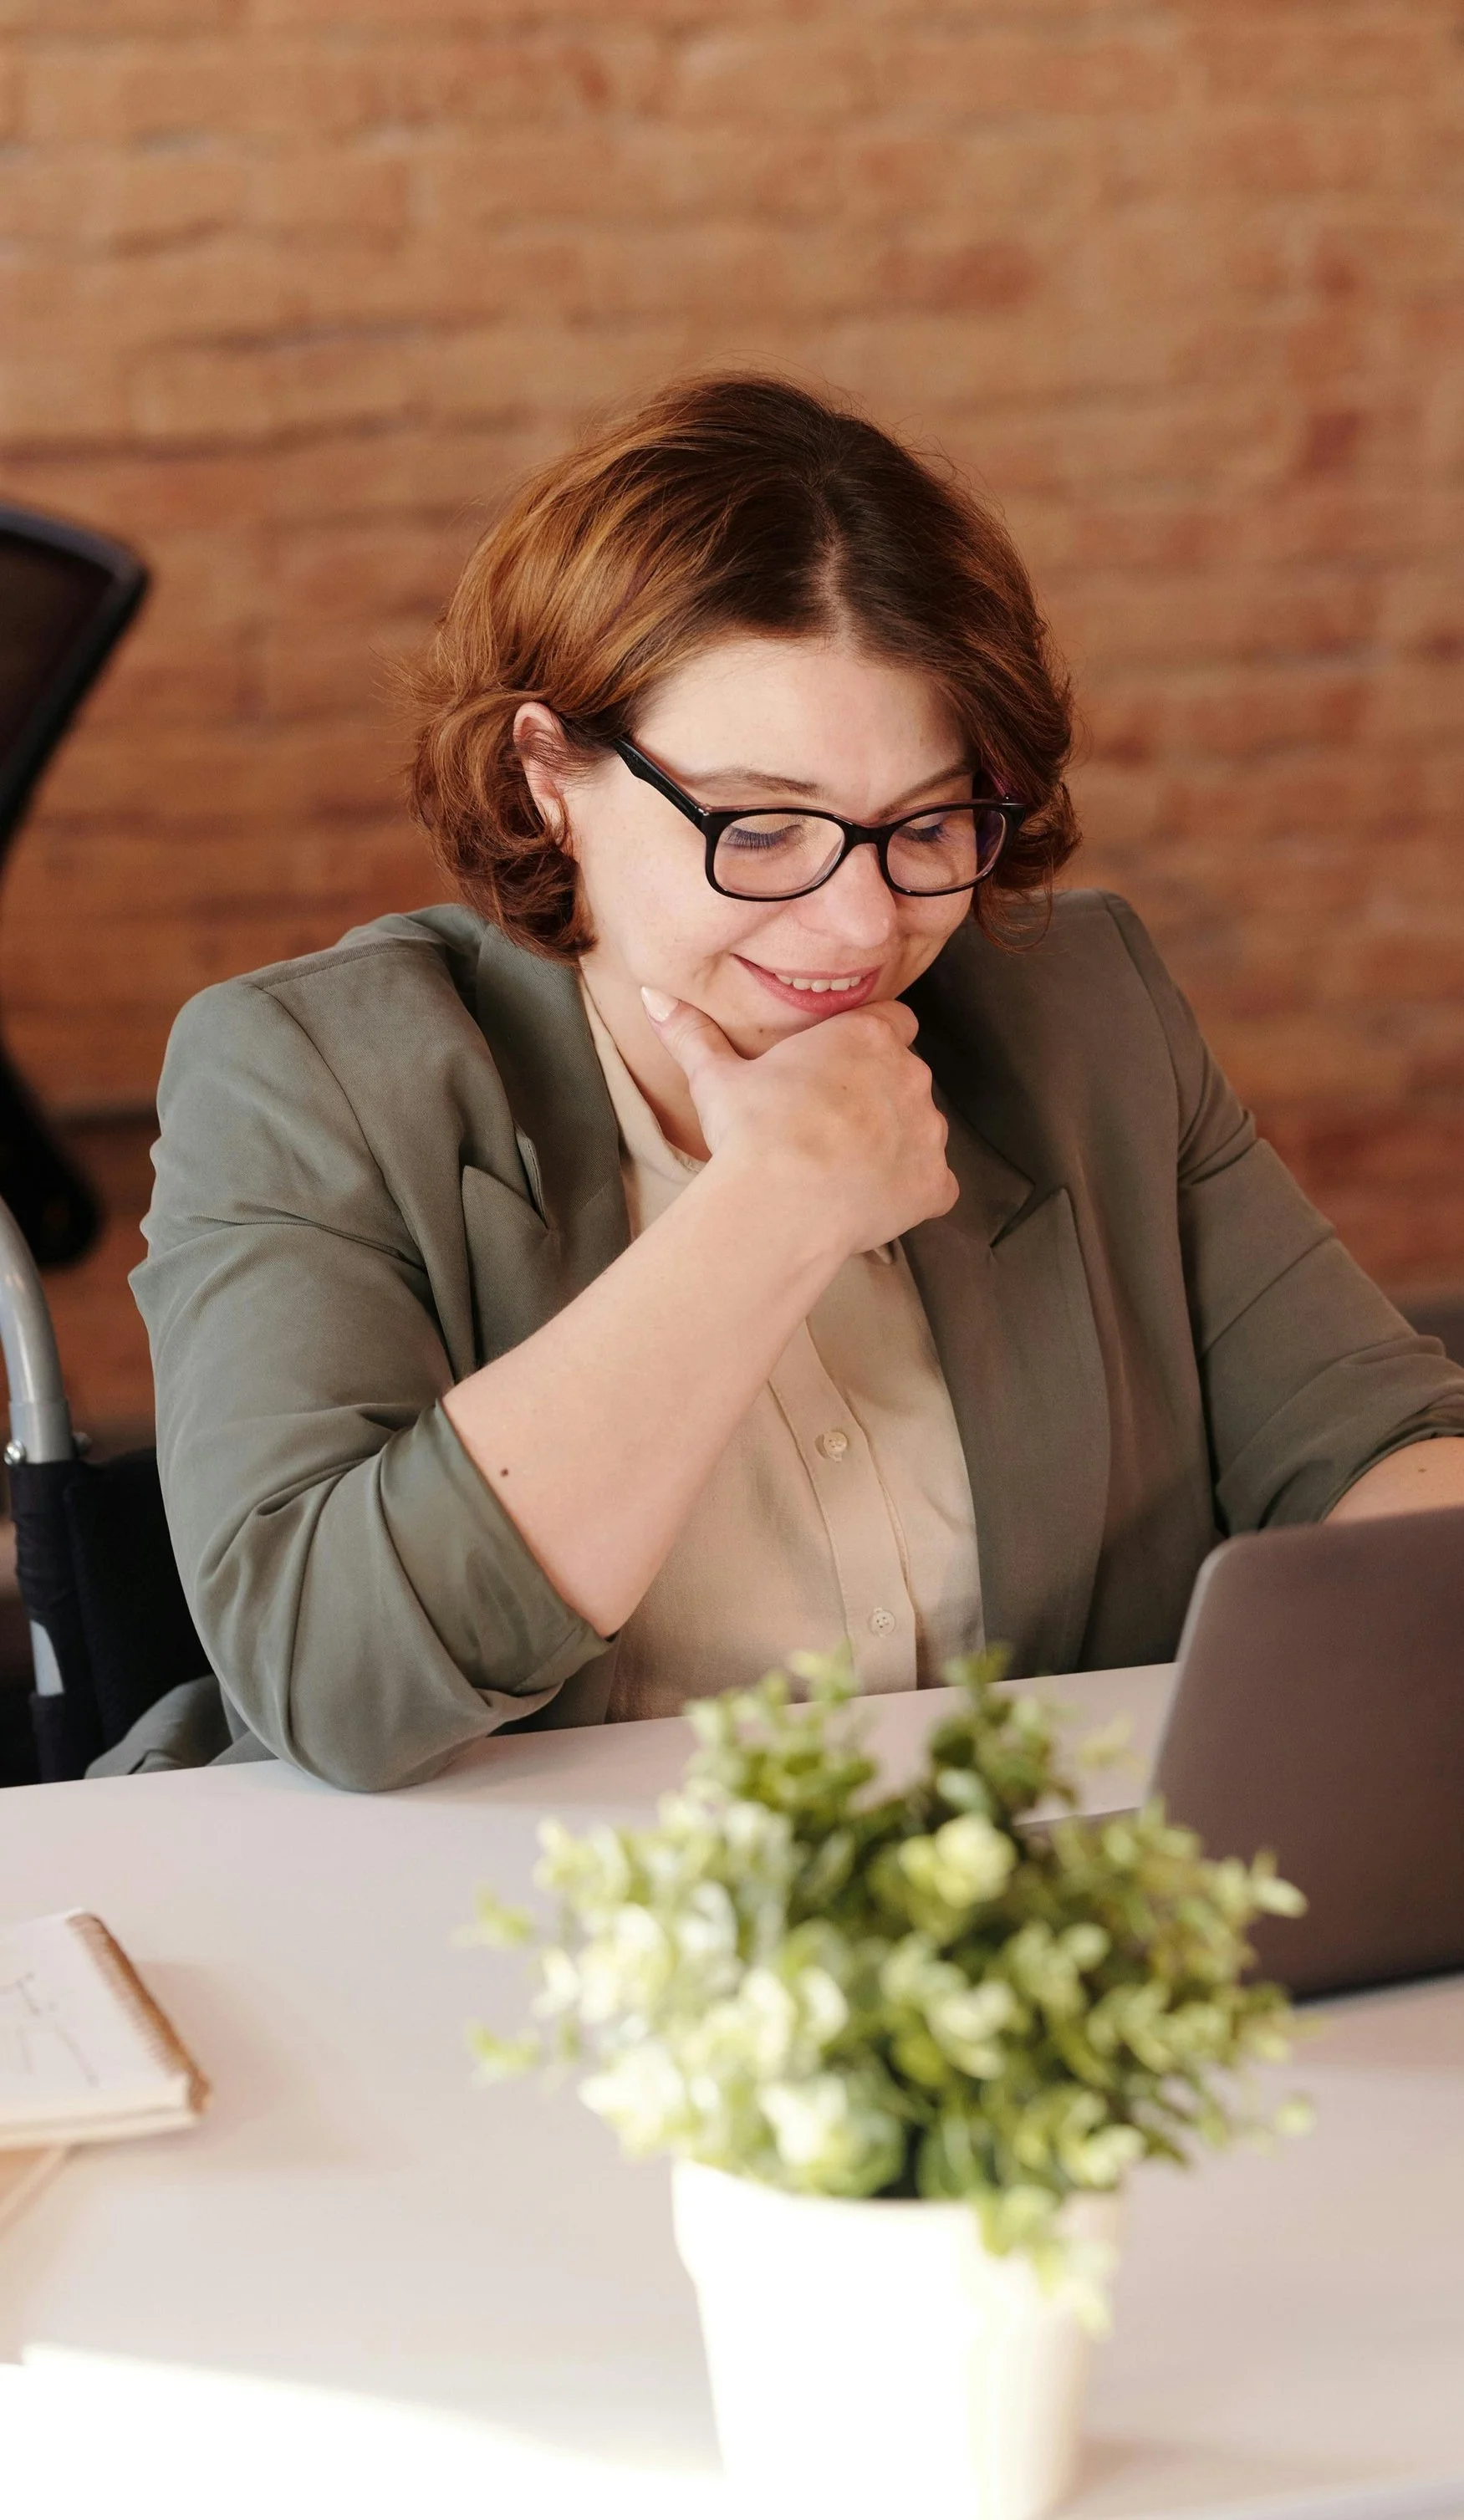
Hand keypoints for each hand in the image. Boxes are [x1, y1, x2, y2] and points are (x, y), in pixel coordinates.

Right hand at [641, 987, 957, 1260]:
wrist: (782, 1201)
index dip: (867, 1047)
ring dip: (895, 1144)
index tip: (838, 1071)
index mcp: (867, 1037)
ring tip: (845, 1169)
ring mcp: (929, 1131)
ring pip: (921, 1130)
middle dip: (878, 1098)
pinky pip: (934, 1185)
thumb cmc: (752, 1131)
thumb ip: (692, 1034)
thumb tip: (652, 994)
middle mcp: (910, 1075)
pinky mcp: (935, 1183)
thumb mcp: (715, 1076)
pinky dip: (911, 1193)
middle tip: (831, 1127)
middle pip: (906, 1078)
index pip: (892, 1023)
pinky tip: (869, 1202)